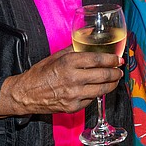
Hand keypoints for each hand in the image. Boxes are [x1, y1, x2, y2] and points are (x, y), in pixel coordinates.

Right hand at [0, 47, 122, 116]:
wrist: (26, 94)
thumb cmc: (40, 74)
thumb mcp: (56, 56)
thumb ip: (74, 48)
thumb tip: (88, 38)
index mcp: (68, 63)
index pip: (97, 59)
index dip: (111, 59)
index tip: (117, 59)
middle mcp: (73, 79)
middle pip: (103, 75)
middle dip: (115, 73)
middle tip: (119, 70)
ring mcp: (74, 95)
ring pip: (101, 90)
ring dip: (111, 84)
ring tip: (114, 80)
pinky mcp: (73, 107)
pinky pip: (91, 100)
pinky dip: (97, 94)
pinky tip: (98, 89)